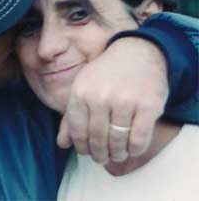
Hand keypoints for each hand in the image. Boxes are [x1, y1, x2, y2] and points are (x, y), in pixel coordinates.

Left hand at [57, 37, 167, 163]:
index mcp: (81, 92)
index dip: (81, 147)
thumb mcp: (82, 87)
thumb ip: (71, 116)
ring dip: (117, 154)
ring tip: (117, 154)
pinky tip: (132, 148)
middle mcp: (101, 97)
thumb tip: (62, 144)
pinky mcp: (148, 106)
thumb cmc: (105, 74)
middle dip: (99, 154)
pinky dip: (134, 149)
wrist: (137, 52)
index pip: (77, 131)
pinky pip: (139, 139)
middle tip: (102, 158)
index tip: (86, 152)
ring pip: (118, 141)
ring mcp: (125, 101)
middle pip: (97, 139)